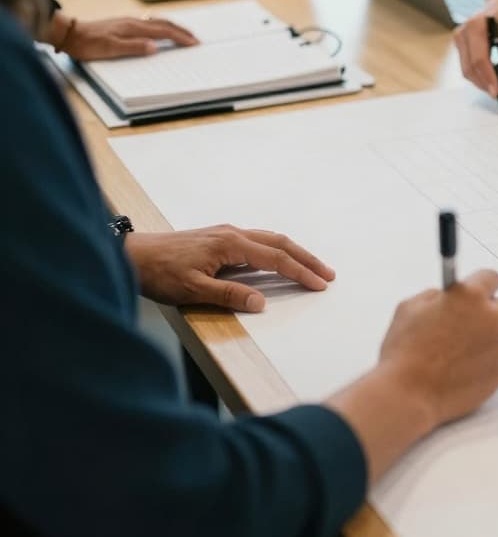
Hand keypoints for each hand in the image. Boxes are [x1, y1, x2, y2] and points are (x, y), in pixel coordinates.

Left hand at [56, 15, 197, 59]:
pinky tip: (159, 30)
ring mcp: (128, 21)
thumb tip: (155, 47)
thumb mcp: (110, 49)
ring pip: (157, 21)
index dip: (180, 37)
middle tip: (194, 38)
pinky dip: (161, 26)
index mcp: (134, 27)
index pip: (164, 31)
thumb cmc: (88, 44)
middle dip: (181, 30)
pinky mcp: (123, 24)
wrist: (70, 34)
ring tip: (182, 33)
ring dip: (172, 27)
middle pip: (163, 23)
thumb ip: (133, 47)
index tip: (194, 43)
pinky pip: (149, 23)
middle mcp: (133, 21)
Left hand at [124, 226, 336, 311]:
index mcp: (230, 244)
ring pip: (269, 239)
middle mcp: (232, 234)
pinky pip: (257, 241)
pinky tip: (278, 261)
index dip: (300, 272)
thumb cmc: (158, 273)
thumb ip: (229, 295)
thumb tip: (261, 302)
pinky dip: (276, 251)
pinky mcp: (218, 238)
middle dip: (306, 258)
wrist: (130, 254)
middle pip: (279, 243)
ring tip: (311, 267)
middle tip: (328, 274)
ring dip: (293, 253)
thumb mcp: (192, 290)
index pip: (275, 259)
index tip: (320, 285)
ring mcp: (225, 233)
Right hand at [379, 270, 497, 424]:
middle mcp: (491, 316)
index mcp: (469, 296)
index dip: (480, 285)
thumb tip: (447, 297)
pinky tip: (462, 370)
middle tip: (466, 324)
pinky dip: (486, 362)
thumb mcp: (409, 308)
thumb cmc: (404, 351)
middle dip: (487, 312)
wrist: (408, 395)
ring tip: (459, 353)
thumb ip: (435, 296)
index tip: (475, 292)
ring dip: (487, 338)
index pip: (491, 278)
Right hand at [453, 0, 497, 94]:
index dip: (488, 78)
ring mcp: (459, 38)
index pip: (479, 59)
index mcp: (476, 26)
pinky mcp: (461, 43)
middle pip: (470, 67)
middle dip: (485, 83)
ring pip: (467, 69)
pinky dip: (479, 74)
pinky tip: (492, 79)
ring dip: (481, 81)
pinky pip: (467, 65)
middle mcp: (463, 32)